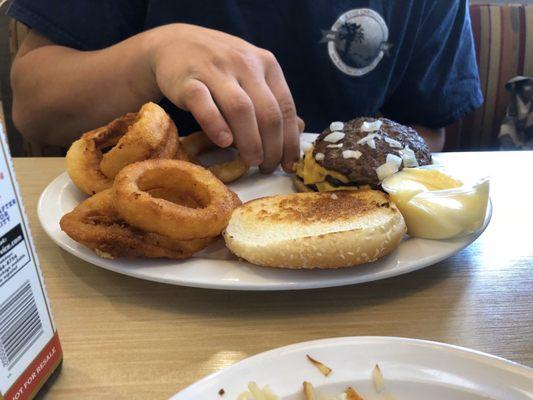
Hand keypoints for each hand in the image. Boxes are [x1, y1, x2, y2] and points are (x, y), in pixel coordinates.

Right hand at [149, 24, 299, 171]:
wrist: (174, 44)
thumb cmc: (219, 67)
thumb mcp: (251, 75)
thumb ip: (273, 101)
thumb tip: (300, 130)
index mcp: (267, 64)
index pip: (286, 107)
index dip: (289, 141)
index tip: (288, 165)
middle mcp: (245, 64)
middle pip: (267, 112)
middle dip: (272, 147)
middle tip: (266, 167)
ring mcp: (216, 70)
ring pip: (241, 109)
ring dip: (250, 141)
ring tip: (251, 162)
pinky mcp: (188, 80)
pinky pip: (204, 104)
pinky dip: (216, 125)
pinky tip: (224, 143)